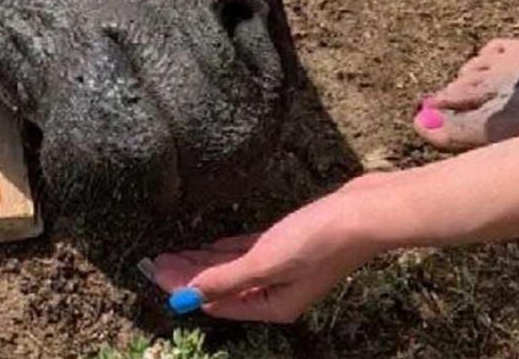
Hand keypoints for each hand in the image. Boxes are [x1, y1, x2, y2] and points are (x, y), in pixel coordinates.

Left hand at [148, 173, 397, 322]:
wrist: (363, 213)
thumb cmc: (317, 240)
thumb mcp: (265, 263)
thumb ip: (225, 279)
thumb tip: (187, 297)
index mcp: (273, 305)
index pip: (217, 302)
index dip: (185, 290)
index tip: (156, 276)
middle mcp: (278, 292)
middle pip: (223, 286)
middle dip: (189, 276)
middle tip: (156, 262)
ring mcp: (284, 268)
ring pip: (234, 268)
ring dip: (204, 262)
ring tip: (172, 255)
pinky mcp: (290, 243)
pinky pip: (249, 252)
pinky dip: (227, 250)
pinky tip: (208, 246)